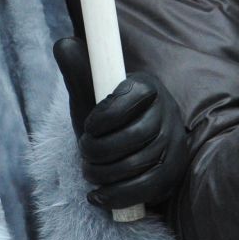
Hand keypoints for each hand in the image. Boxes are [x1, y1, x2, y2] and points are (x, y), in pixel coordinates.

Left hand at [53, 37, 188, 210]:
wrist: (121, 148)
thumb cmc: (102, 118)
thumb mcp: (88, 92)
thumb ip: (77, 68)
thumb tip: (64, 44)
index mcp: (147, 86)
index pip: (134, 96)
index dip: (106, 115)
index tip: (87, 127)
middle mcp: (167, 112)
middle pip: (137, 134)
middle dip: (101, 149)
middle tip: (83, 152)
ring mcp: (174, 143)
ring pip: (142, 163)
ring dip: (106, 173)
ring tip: (89, 172)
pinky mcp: (173, 172)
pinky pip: (150, 188)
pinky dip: (119, 195)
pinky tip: (98, 196)